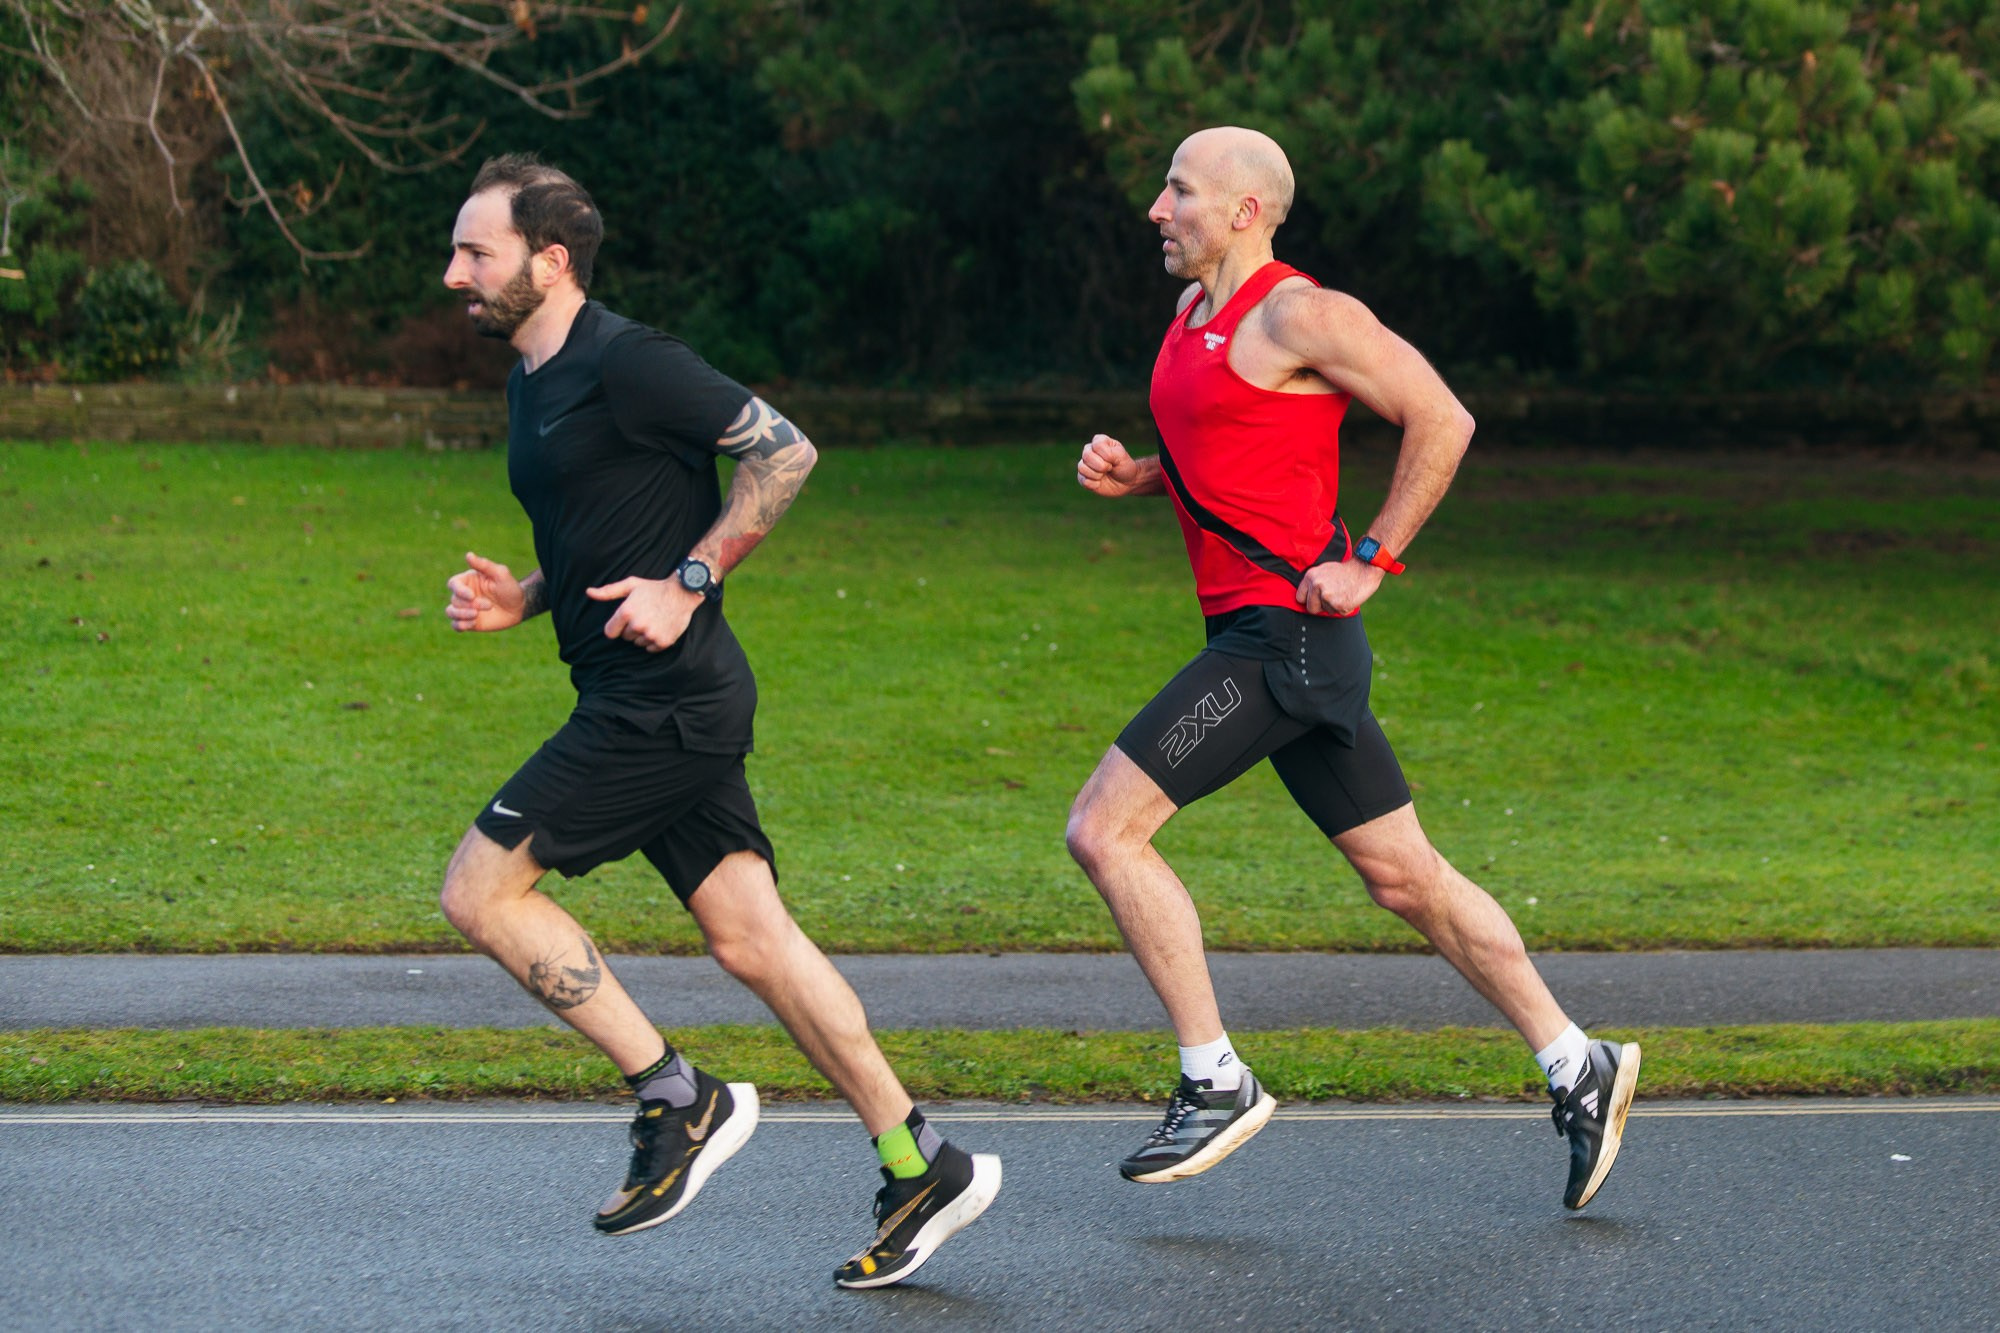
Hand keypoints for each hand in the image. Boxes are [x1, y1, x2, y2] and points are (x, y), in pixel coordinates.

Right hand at [446, 551, 525, 631]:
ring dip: (461, 615)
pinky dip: (461, 625)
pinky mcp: (469, 622)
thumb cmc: (510, 588)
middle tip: (489, 605)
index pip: (453, 584)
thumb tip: (468, 554)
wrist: (518, 608)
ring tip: (476, 615)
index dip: (459, 590)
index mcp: (468, 581)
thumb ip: (484, 565)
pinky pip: (455, 625)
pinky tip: (474, 623)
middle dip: (470, 604)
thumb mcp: (501, 574)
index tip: (472, 596)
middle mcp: (463, 594)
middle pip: (455, 599)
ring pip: (450, 612)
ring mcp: (465, 609)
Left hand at [586, 575, 700, 652]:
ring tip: (654, 620)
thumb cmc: (654, 588)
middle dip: (631, 628)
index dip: (617, 626)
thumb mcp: (630, 585)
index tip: (625, 619)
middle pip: (625, 637)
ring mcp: (651, 634)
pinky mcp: (663, 642)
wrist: (682, 593)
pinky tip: (660, 627)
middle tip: (644, 615)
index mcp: (626, 612)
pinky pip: (650, 648)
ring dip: (643, 635)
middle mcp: (637, 625)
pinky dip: (654, 641)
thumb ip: (608, 591)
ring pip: (638, 643)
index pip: (610, 632)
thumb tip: (588, 592)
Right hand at [1077, 433, 1143, 496]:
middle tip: (1110, 468)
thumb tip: (1096, 459)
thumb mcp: (1122, 457)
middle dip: (1102, 466)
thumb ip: (1110, 453)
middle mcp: (1089, 450)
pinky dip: (1094, 484)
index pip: (1097, 445)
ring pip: (1081, 468)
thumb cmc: (1124, 466)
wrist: (1126, 483)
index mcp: (1099, 441)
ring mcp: (1084, 464)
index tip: (1114, 459)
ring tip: (1104, 475)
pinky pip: (1084, 481)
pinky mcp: (1082, 477)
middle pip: (1086, 455)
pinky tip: (1100, 482)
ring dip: (1097, 475)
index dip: (1107, 455)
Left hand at [1296, 558, 1384, 616]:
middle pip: (1311, 609)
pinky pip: (1339, 613)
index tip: (1315, 600)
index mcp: (1310, 576)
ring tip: (1343, 593)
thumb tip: (1306, 598)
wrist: (1364, 568)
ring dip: (1336, 606)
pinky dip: (1346, 608)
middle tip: (1333, 598)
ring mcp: (1327, 596)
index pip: (1300, 597)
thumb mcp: (1324, 570)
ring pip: (1327, 611)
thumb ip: (1314, 583)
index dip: (1309, 601)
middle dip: (1321, 607)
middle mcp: (1316, 585)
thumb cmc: (1345, 570)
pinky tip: (1349, 596)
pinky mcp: (1338, 604)